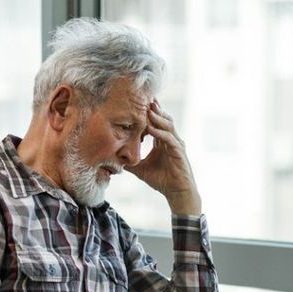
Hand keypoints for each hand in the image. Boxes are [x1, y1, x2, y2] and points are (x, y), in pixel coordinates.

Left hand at [127, 100, 201, 214]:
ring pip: (168, 125)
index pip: (156, 122)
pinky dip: (160, 132)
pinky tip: (151, 128)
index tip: (135, 102)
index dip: (147, 112)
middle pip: (163, 118)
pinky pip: (169, 139)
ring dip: (157, 117)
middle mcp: (171, 140)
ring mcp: (176, 145)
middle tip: (141, 97)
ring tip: (146, 108)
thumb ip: (130, 161)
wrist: (177, 194)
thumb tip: (113, 159)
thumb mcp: (141, 169)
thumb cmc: (163, 181)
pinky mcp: (179, 153)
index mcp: (163, 142)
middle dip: (153, 108)